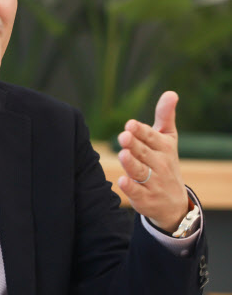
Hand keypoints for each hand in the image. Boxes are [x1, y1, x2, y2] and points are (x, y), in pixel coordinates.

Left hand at [117, 91, 188, 231]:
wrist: (173, 201)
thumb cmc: (165, 161)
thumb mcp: (168, 139)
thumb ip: (165, 117)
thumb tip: (171, 92)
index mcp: (163, 148)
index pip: (151, 137)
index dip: (140, 131)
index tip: (130, 124)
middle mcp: (159, 165)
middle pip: (144, 153)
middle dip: (134, 145)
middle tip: (124, 136)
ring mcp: (153, 182)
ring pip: (140, 172)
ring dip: (131, 164)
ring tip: (123, 154)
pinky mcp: (145, 198)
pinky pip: (137, 192)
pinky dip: (130, 187)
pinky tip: (122, 180)